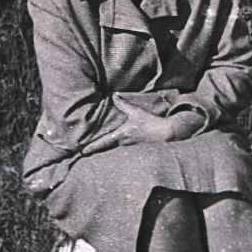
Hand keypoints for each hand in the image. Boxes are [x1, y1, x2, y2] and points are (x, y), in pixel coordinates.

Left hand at [80, 101, 202, 154]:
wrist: (168, 134)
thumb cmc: (151, 124)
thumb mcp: (137, 113)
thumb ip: (124, 105)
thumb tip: (114, 95)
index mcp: (121, 135)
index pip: (103, 142)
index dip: (92, 147)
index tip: (82, 152)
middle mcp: (124, 144)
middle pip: (107, 149)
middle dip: (98, 151)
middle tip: (86, 154)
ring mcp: (130, 150)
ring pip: (115, 151)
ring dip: (108, 152)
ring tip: (99, 155)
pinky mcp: (137, 153)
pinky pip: (124, 153)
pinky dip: (119, 153)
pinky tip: (118, 155)